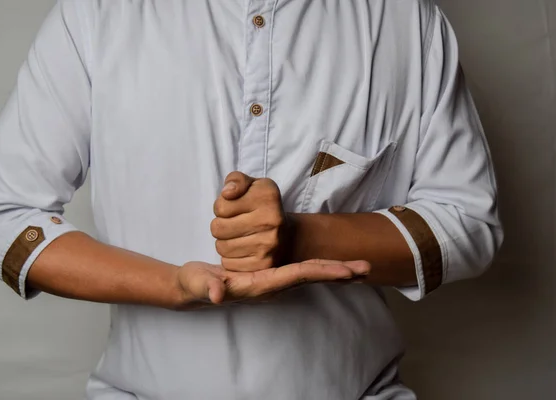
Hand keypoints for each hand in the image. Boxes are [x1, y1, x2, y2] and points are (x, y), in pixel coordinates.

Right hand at [175, 259, 370, 309]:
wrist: (193, 288)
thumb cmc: (196, 285)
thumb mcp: (198, 284)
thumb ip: (207, 288)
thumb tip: (217, 294)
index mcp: (261, 285)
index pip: (297, 276)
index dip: (322, 271)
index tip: (347, 270)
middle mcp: (272, 285)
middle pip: (311, 277)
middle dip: (339, 273)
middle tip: (367, 267)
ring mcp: (273, 281)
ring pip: (309, 274)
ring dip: (335, 271)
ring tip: (360, 267)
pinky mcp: (271, 275)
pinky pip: (301, 271)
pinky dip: (320, 267)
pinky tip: (333, 265)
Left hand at [211, 172, 288, 271]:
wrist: (286, 235)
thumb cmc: (262, 207)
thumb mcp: (252, 185)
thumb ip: (236, 180)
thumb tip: (227, 193)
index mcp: (267, 196)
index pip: (220, 207)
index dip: (221, 207)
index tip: (233, 208)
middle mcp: (271, 220)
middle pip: (217, 228)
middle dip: (220, 226)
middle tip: (232, 224)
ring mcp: (269, 245)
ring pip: (221, 247)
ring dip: (224, 242)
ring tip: (237, 237)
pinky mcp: (264, 265)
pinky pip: (228, 263)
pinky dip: (230, 258)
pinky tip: (242, 250)